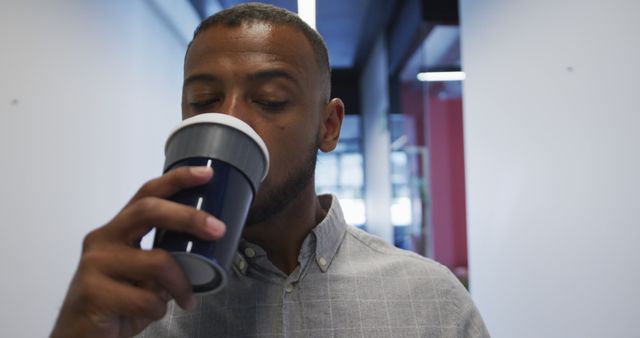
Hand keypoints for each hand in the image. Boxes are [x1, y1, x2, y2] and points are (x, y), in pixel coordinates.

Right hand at [50, 166, 224, 337]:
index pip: (147, 194)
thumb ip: (165, 257)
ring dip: (180, 284)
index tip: (206, 173)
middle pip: (149, 211)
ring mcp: (95, 264)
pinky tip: (152, 313)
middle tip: (217, 229)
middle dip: (189, 217)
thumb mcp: (143, 273)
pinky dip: (159, 309)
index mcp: (117, 230)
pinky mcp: (94, 292)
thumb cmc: (117, 302)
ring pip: (157, 262)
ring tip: (186, 299)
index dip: (177, 180)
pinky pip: (146, 298)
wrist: (80, 337)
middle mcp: (103, 239)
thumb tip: (204, 248)